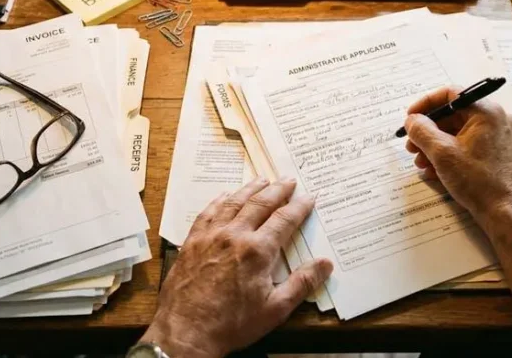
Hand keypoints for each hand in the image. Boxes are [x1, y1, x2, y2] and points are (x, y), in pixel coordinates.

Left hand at [139, 178, 332, 357]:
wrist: (186, 332)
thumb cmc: (232, 324)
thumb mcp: (275, 309)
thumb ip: (302, 283)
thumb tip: (325, 264)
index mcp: (257, 251)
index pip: (284, 219)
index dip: (299, 207)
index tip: (309, 197)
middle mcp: (234, 236)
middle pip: (260, 204)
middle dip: (277, 190)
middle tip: (288, 180)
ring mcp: (210, 237)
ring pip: (233, 203)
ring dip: (250, 189)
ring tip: (262, 179)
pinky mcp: (192, 242)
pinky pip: (207, 213)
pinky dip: (219, 201)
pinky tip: (224, 195)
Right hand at [403, 86, 511, 225]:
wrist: (507, 213)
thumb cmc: (479, 182)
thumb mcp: (442, 153)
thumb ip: (422, 131)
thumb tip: (412, 120)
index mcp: (487, 112)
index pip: (451, 94)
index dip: (426, 104)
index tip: (410, 118)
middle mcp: (496, 120)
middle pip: (454, 115)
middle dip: (428, 131)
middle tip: (412, 145)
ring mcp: (500, 137)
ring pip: (459, 133)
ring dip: (436, 146)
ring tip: (422, 163)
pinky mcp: (498, 154)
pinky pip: (469, 146)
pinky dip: (451, 154)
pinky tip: (436, 171)